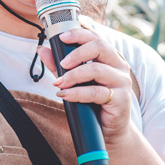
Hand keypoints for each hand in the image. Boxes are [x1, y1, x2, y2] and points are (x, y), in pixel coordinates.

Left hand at [37, 27, 133, 145]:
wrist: (109, 130)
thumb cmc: (93, 102)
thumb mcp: (74, 81)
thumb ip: (59, 65)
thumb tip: (42, 50)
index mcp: (110, 57)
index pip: (96, 37)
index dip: (79, 34)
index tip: (62, 38)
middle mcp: (119, 66)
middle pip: (100, 47)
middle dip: (77, 53)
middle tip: (62, 64)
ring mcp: (122, 82)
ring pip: (96, 70)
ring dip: (74, 76)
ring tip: (59, 84)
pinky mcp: (120, 99)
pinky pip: (96, 92)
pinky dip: (77, 93)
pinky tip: (66, 95)